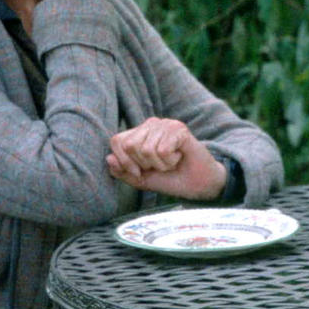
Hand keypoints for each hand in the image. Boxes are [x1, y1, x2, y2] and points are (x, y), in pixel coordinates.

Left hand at [106, 118, 227, 199]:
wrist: (199, 185)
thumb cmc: (171, 179)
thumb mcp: (141, 180)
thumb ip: (123, 171)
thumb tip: (109, 158)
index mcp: (139, 133)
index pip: (116, 141)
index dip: (124, 162)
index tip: (140, 172)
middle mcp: (151, 124)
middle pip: (130, 145)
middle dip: (144, 164)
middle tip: (160, 165)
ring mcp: (165, 124)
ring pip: (146, 149)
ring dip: (160, 164)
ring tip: (171, 161)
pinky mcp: (179, 129)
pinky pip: (162, 150)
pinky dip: (170, 161)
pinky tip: (179, 157)